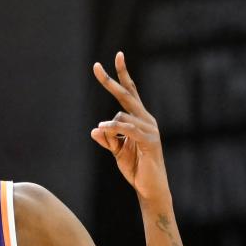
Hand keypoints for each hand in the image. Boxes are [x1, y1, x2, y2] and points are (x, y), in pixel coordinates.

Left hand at [91, 51, 168, 202]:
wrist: (150, 190)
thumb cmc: (136, 170)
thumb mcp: (117, 152)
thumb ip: (108, 140)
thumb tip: (95, 129)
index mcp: (140, 120)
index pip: (130, 93)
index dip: (122, 75)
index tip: (117, 55)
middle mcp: (147, 120)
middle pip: (127, 95)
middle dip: (111, 81)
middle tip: (95, 66)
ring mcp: (150, 130)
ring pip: (122, 116)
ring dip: (109, 126)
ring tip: (102, 133)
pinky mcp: (150, 142)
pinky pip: (128, 129)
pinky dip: (114, 128)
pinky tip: (103, 128)